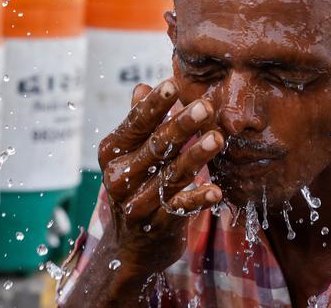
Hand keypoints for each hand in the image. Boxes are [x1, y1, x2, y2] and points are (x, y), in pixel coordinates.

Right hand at [97, 79, 223, 273]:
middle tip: (205, 106)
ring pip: (170, 175)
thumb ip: (139, 123)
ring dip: (196, 156)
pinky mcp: (157, 225)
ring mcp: (136, 203)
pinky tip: (216, 191)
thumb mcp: (131, 155)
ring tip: (217, 139)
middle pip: (156, 147)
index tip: (172, 84)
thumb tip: (142, 87)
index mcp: (113, 153)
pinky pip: (180, 208)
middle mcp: (119, 177)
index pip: (135, 124)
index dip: (154, 106)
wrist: (131, 247)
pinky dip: (198, 199)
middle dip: (181, 125)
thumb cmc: (137, 187)